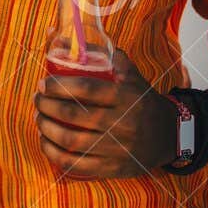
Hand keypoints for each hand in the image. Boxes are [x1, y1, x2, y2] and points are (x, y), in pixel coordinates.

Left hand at [33, 38, 176, 178]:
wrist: (170, 136)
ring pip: (72, 141)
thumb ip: (104, 55)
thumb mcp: (131, 75)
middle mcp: (123, 124)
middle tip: (37, 98)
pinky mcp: (113, 168)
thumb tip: (63, 38)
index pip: (87, 89)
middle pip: (74, 115)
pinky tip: (45, 141)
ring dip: (46, 128)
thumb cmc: (142, 101)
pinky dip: (54, 153)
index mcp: (127, 97)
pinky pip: (76, 165)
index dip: (59, 85)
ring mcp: (118, 149)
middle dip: (47, 105)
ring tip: (38, 117)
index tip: (43, 83)